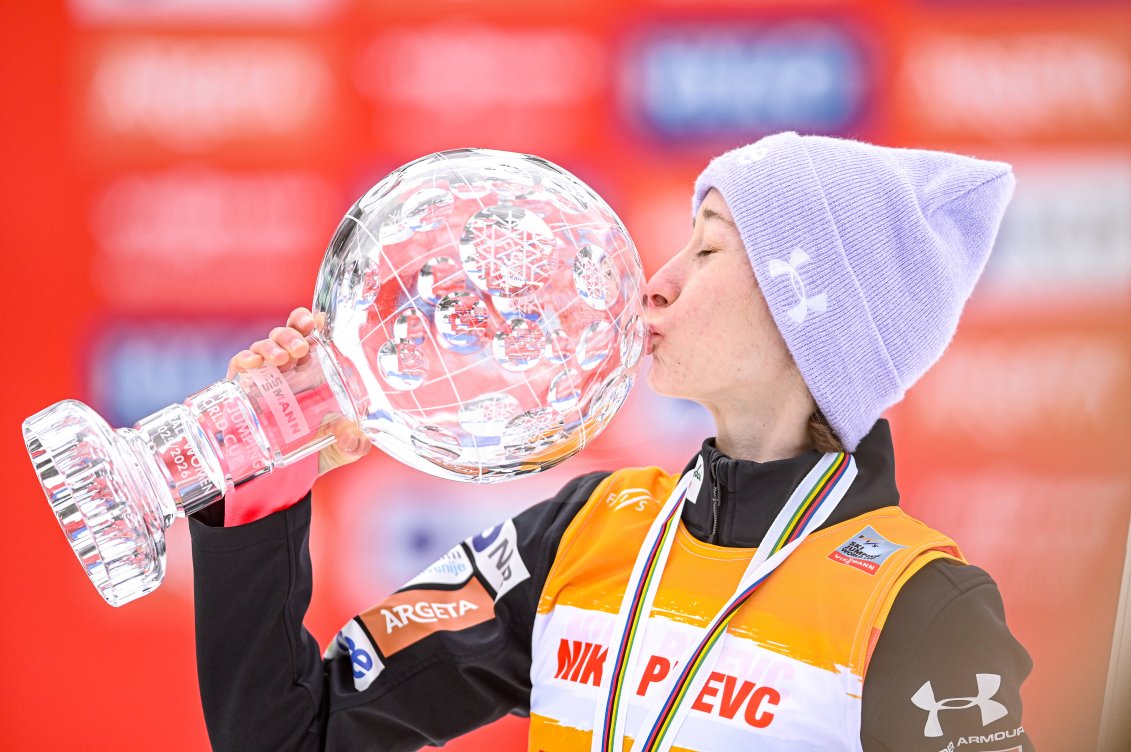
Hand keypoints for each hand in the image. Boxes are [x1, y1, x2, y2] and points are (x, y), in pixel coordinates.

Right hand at [228, 307, 369, 475]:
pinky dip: (244, 359)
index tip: (317, 321)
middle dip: (292, 334)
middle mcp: (291, 368)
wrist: (290, 474)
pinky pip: (239, 365)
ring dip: (271, 345)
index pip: (312, 335)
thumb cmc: (322, 450)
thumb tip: (352, 437)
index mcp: (316, 370)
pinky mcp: (244, 389)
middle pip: (287, 334)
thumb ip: (355, 443)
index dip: (312, 322)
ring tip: (281, 359)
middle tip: (300, 349)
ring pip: (264, 345)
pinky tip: (252, 363)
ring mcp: (266, 376)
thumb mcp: (346, 448)